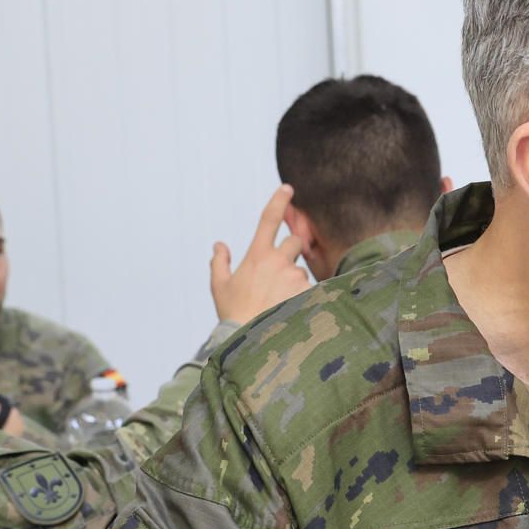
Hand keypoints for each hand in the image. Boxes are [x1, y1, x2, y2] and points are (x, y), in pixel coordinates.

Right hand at [210, 184, 310, 324]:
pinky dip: (302, 297)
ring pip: (302, 270)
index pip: (269, 219)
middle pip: (295, 242)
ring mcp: (295, 276)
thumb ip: (219, 262)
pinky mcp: (308, 292)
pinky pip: (310, 288)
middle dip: (291, 252)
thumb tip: (219, 245)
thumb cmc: (233, 313)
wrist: (250, 340)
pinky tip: (290, 310)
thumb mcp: (219, 286)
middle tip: (277, 276)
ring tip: (279, 302)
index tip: (288, 188)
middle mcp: (278, 261)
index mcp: (256, 255)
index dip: (279, 201)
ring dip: (294, 280)